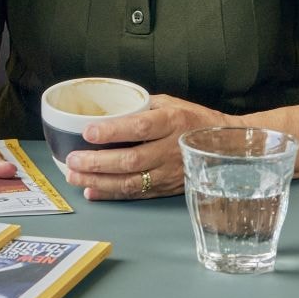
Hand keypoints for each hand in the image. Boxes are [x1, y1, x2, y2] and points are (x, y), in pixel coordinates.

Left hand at [60, 95, 233, 200]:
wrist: (226, 147)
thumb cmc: (193, 120)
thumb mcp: (171, 103)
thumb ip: (141, 106)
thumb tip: (108, 108)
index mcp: (172, 122)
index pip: (139, 128)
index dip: (112, 131)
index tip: (88, 132)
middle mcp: (171, 150)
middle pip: (131, 160)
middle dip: (97, 162)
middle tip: (72, 160)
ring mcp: (170, 173)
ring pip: (131, 182)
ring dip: (99, 181)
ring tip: (74, 177)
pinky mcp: (167, 189)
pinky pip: (137, 194)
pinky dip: (111, 194)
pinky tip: (91, 191)